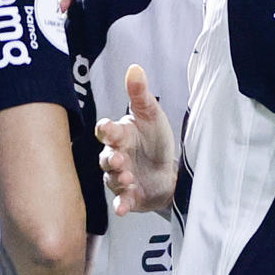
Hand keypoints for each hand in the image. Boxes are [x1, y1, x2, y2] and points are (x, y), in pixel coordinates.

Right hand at [96, 63, 177, 214]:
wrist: (170, 171)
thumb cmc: (156, 141)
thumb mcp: (152, 115)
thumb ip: (140, 94)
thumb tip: (134, 67)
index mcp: (119, 135)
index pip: (106, 131)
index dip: (106, 130)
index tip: (108, 129)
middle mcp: (115, 156)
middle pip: (105, 157)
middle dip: (111, 159)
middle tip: (120, 160)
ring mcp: (119, 178)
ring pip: (111, 179)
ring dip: (117, 179)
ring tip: (128, 178)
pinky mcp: (128, 196)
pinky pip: (120, 201)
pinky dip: (121, 204)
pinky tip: (123, 207)